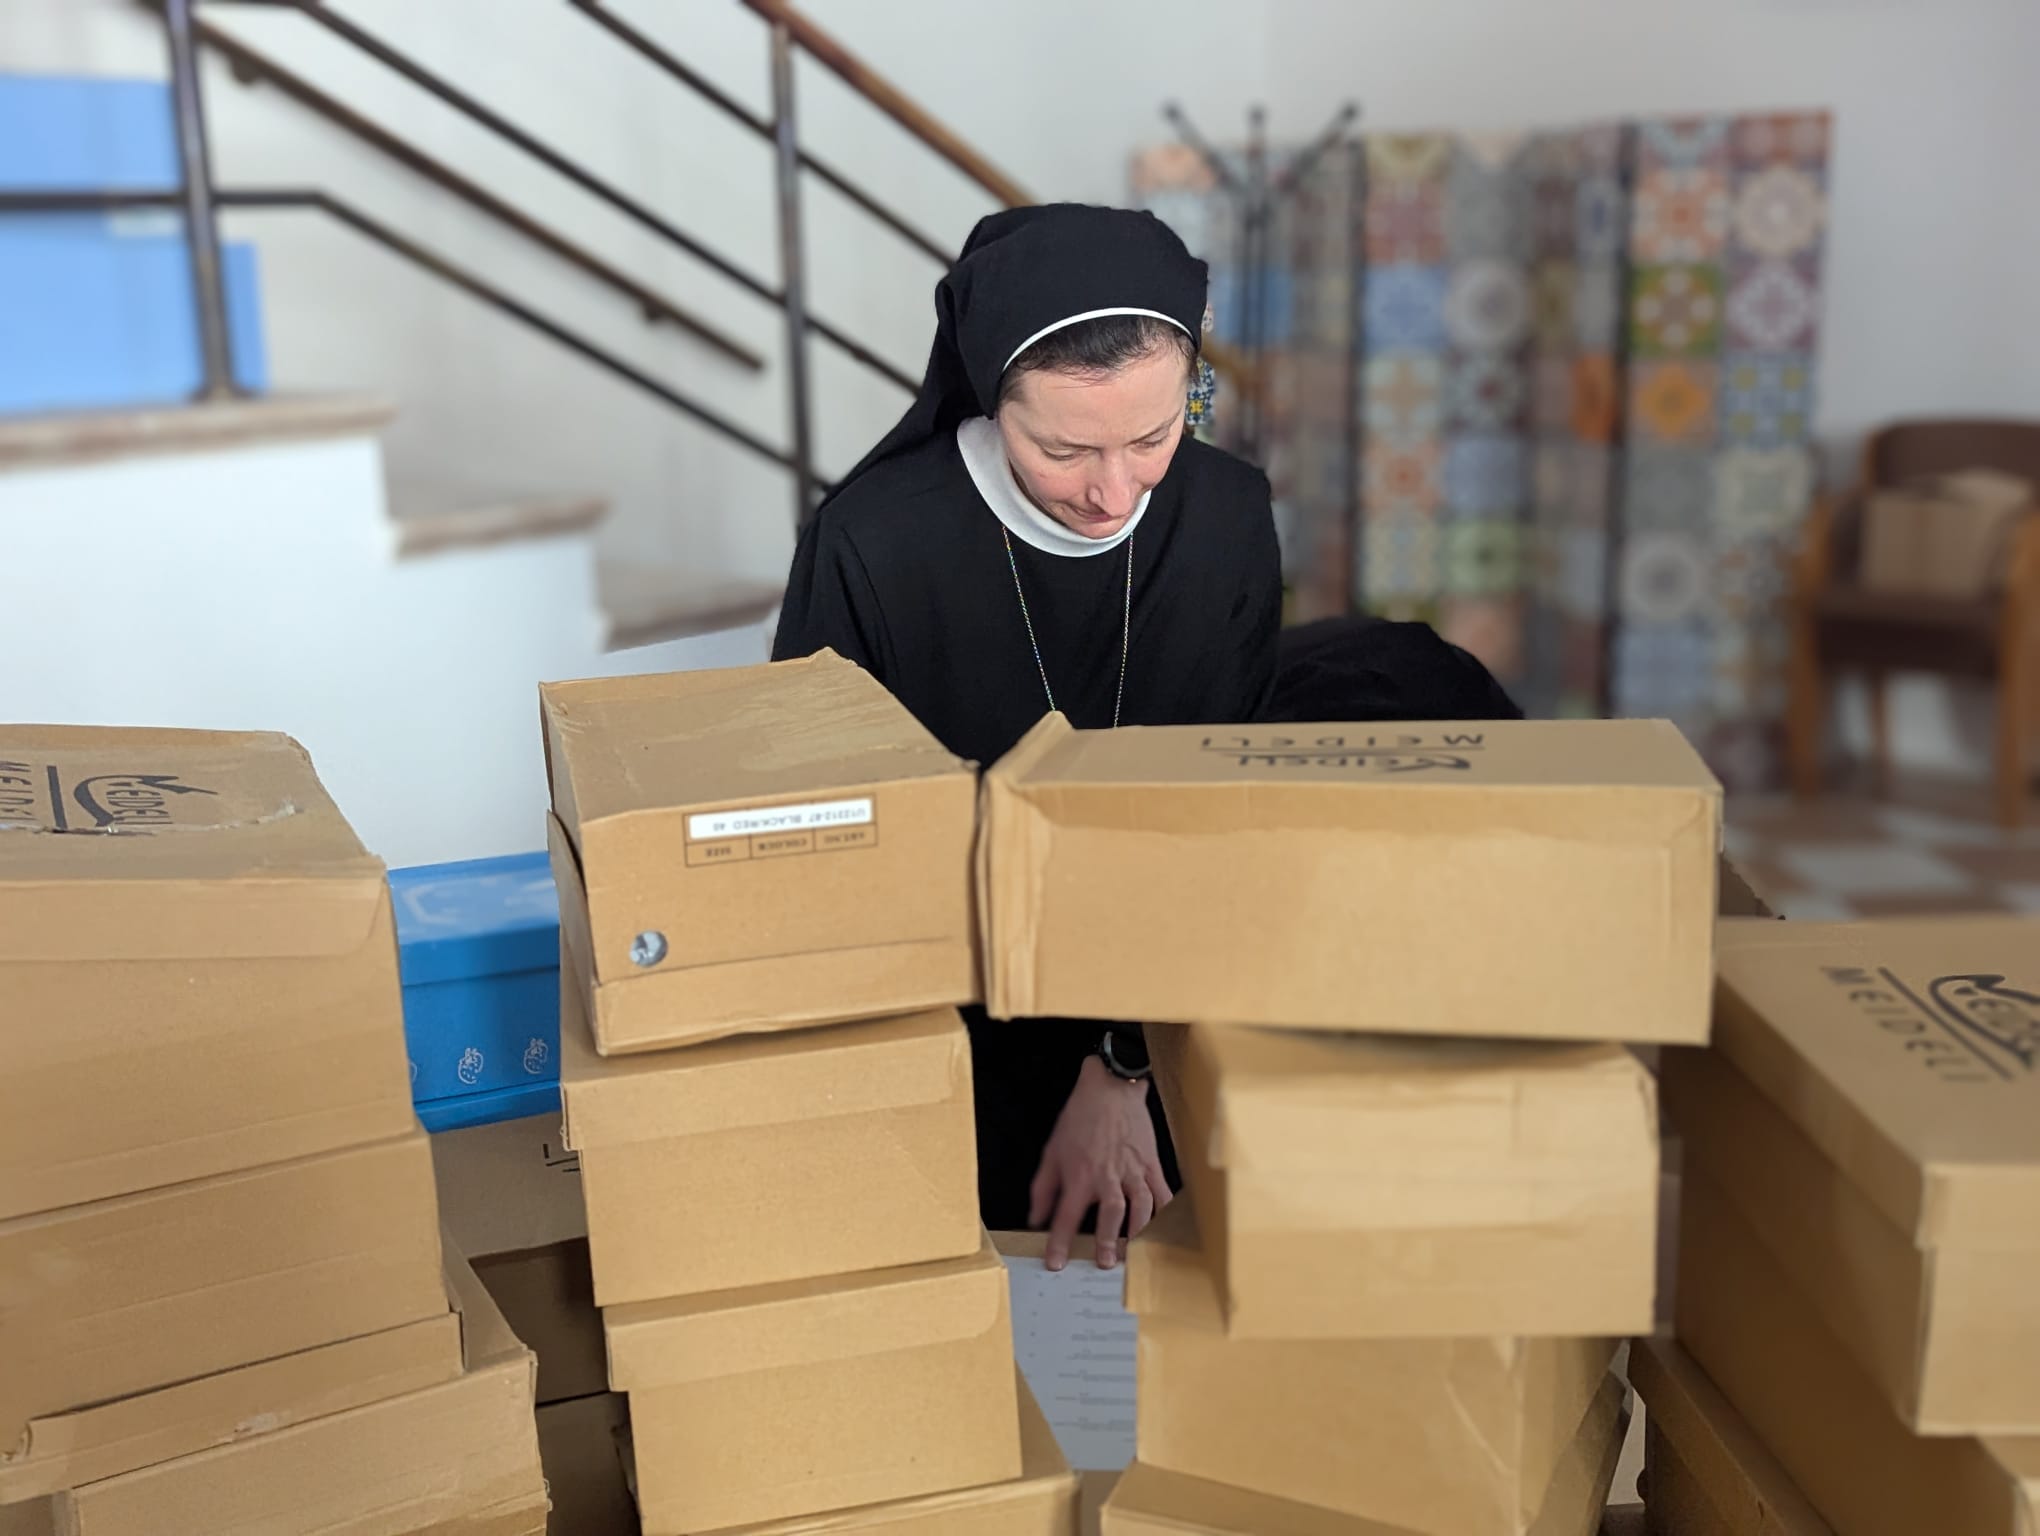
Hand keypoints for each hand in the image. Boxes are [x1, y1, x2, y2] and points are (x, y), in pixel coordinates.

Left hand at [1029, 1055, 1171, 1271]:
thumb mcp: (1052, 1151)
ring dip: (1137, 1232)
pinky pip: (1161, 1193)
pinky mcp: (1151, 1165)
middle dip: (1109, 1241)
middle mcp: (1108, 1175)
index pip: (1067, 1215)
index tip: (1055, 1262)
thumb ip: (1043, 1188)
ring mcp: (1133, 1170)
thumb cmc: (1080, 1119)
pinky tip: (1159, 1227)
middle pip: (1111, 1213)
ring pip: (1141, 1206)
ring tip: (1132, 1251)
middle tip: (1105, 1262)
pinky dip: (1162, 1213)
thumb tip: (1035, 1217)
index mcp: (1080, 1173)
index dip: (1059, 1241)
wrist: (1111, 1089)